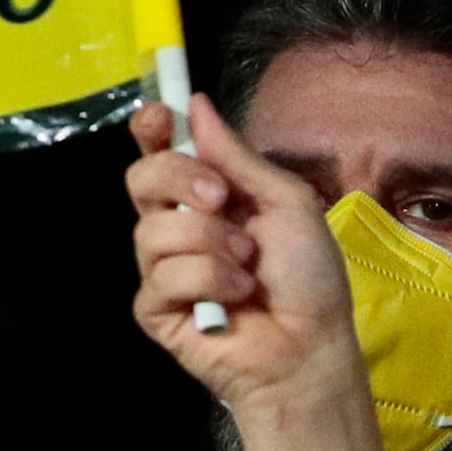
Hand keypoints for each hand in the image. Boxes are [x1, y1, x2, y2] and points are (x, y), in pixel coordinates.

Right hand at [125, 95, 385, 450]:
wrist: (311, 348)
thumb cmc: (309, 277)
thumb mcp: (287, 203)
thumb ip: (237, 156)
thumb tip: (195, 102)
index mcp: (206, 194)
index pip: (159, 149)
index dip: (151, 128)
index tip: (162, 117)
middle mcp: (177, 224)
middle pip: (140, 177)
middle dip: (180, 180)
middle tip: (223, 200)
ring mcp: (162, 267)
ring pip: (152, 229)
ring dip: (209, 244)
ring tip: (248, 267)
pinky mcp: (155, 308)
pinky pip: (160, 276)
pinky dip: (206, 282)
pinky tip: (235, 298)